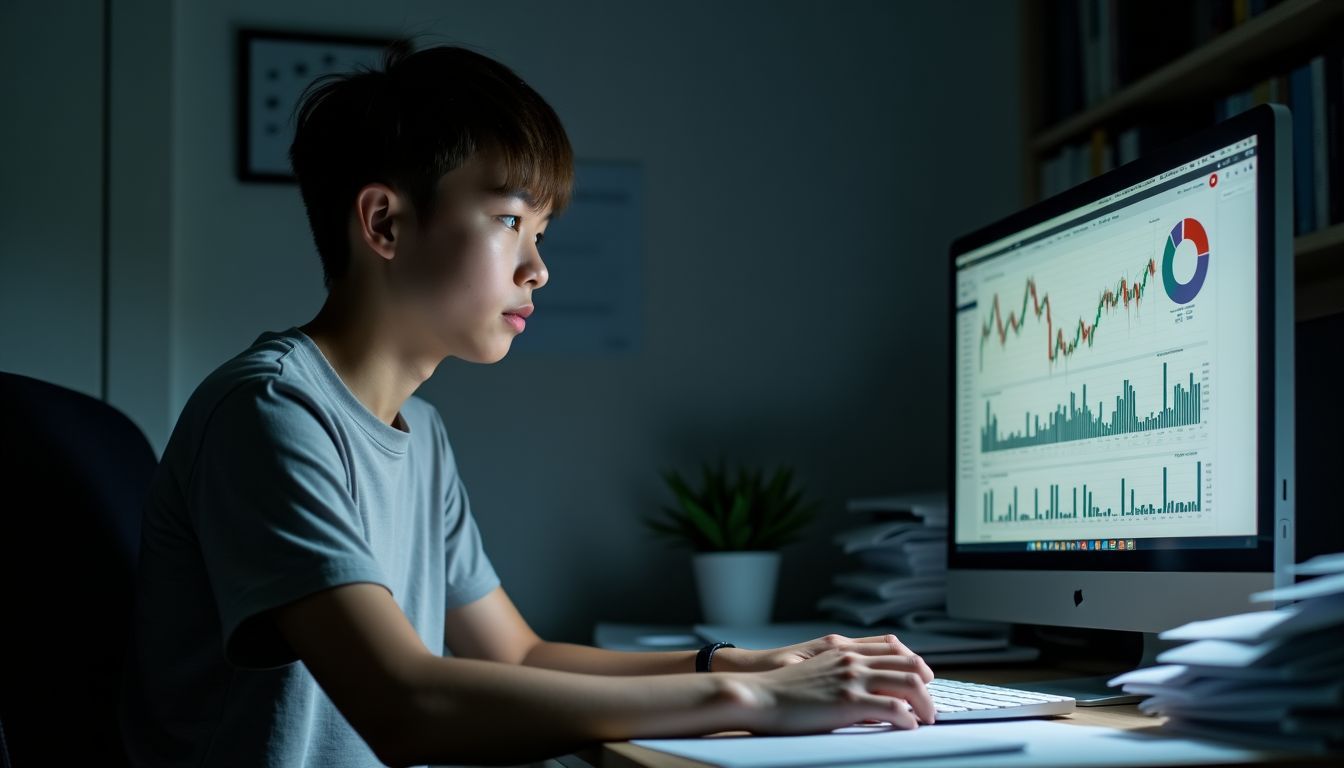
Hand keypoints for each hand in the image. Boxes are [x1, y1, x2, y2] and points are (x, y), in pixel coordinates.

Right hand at [727, 647, 935, 733]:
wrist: (759, 695)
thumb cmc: (782, 688)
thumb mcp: (816, 669)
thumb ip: (841, 671)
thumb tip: (863, 688)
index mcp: (845, 650)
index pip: (893, 647)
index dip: (913, 664)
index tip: (920, 680)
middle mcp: (854, 660)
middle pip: (909, 663)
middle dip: (926, 684)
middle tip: (928, 704)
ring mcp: (853, 679)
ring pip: (910, 683)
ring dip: (925, 704)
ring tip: (926, 718)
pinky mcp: (850, 701)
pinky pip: (895, 709)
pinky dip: (908, 719)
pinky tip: (908, 727)